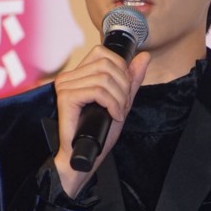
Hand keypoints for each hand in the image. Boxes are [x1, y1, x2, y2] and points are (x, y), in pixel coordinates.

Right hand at [53, 44, 150, 196]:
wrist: (84, 156)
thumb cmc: (98, 133)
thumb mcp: (121, 102)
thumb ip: (132, 80)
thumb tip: (144, 57)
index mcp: (78, 74)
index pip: (102, 53)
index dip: (121, 68)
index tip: (125, 90)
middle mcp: (68, 77)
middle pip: (106, 65)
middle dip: (123, 86)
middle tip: (123, 106)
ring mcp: (65, 86)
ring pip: (104, 79)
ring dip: (119, 98)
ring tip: (118, 112)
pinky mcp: (66, 97)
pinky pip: (97, 91)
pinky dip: (112, 104)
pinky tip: (113, 115)